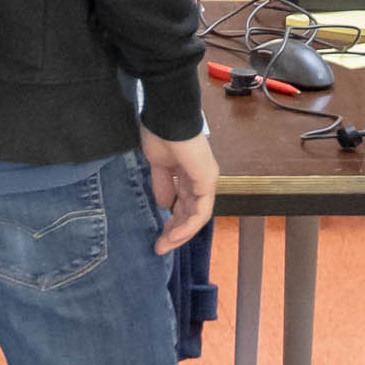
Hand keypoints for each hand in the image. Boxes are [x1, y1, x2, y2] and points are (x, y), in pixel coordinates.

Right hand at [141, 130, 219, 253]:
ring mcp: (206, 181)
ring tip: (163, 245)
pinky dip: (187, 225)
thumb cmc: (160, 134)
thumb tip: (164, 205)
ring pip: (197, 216)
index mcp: (190, 174)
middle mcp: (201, 180)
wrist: (167, 117)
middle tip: (160, 246)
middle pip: (191, 213)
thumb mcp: (157, 164)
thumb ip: (162, 185)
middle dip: (175, 232)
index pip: (185, 204)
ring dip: (180, 233)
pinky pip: (200, 211)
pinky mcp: (207, 182)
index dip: (172, 221)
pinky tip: (173, 235)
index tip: (158, 234)